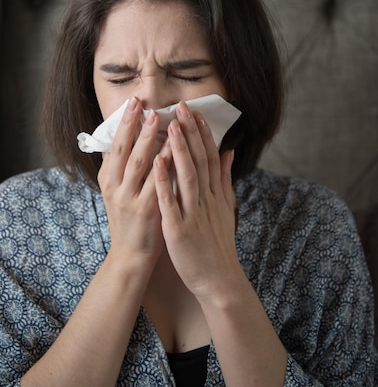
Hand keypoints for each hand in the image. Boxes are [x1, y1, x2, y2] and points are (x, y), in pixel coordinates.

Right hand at [98, 97, 170, 267]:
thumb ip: (113, 167)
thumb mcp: (113, 192)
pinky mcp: (146, 210)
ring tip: (157, 118)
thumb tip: (110, 140)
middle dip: (132, 124)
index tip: (133, 102)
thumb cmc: (127, 220)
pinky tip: (172, 150)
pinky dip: (163, 165)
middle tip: (142, 103)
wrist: (130, 256)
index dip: (123, 122)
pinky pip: (156, 183)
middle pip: (122, 149)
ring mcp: (129, 198)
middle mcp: (115, 187)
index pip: (113, 144)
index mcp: (108, 180)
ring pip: (138, 163)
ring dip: (147, 139)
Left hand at [153, 101, 237, 299]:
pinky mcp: (180, 229)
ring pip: (187, 176)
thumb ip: (225, 178)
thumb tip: (229, 151)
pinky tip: (157, 162)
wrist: (218, 279)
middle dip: (191, 133)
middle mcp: (206, 199)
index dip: (203, 134)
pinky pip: (170, 202)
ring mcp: (193, 213)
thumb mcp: (225, 207)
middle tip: (182, 107)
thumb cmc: (218, 242)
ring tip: (171, 126)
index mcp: (215, 193)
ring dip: (179, 150)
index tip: (196, 112)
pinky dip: (165, 181)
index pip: (210, 157)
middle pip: (199, 160)